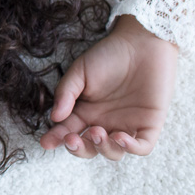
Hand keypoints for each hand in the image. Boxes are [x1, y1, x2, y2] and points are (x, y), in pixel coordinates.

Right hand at [39, 15, 177, 161]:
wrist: (142, 42)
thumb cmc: (109, 54)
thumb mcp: (80, 71)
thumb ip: (66, 93)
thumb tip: (54, 117)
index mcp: (87, 111)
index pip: (69, 130)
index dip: (56, 139)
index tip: (45, 143)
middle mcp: (105, 122)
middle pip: (90, 147)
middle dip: (80, 148)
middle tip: (73, 138)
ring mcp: (127, 125)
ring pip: (114, 152)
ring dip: (103, 148)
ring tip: (97, 132)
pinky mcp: (149, 124)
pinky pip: (142, 146)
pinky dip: (131, 148)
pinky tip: (120, 137)